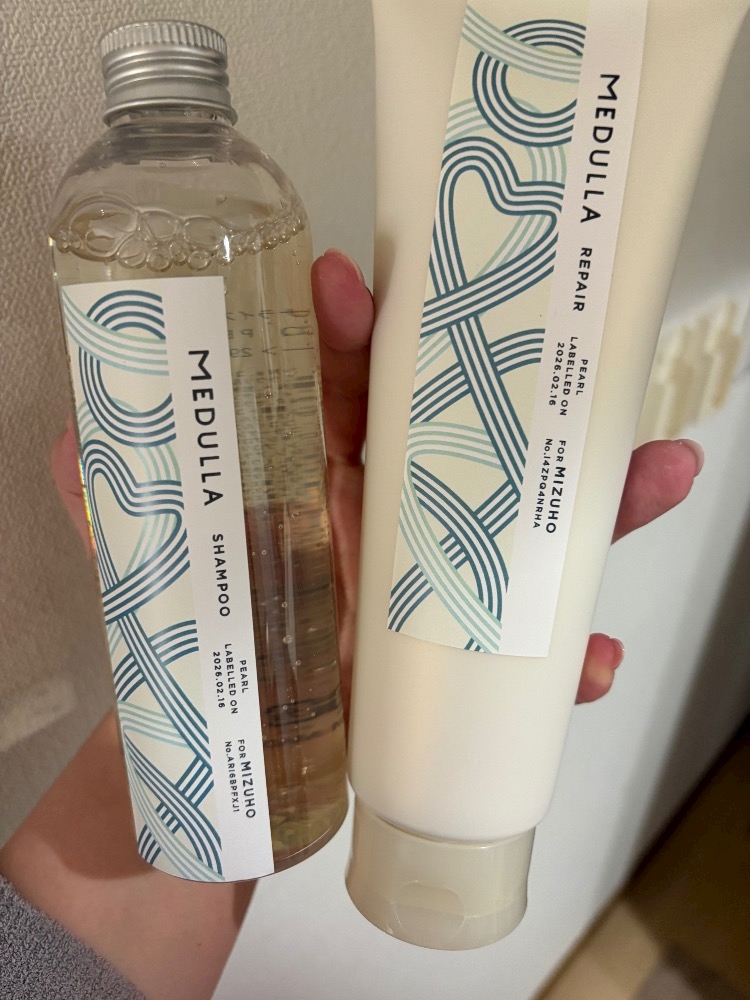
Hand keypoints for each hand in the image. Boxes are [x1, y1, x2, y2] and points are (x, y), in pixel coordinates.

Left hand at [51, 249, 703, 712]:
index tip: (354, 286)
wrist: (230, 765)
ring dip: (595, 505)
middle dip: (531, 401)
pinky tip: (589, 660)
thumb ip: (119, 522)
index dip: (354, 331)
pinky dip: (562, 654)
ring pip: (529, 532)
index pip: (347, 387)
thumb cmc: (207, 653)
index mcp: (321, 481)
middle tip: (591, 366)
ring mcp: (431, 588)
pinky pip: (524, 651)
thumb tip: (73, 447)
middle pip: (472, 444)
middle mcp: (389, 519)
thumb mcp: (167, 583)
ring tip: (660, 474)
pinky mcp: (455, 666)